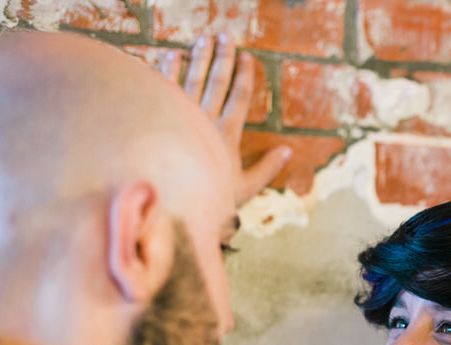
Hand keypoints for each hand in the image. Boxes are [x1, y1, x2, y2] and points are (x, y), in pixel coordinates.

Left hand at [160, 33, 290, 205]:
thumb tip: (288, 150)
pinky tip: (173, 54)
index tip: (247, 57)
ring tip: (204, 38)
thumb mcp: (246, 188)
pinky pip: (165, 88)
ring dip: (199, 57)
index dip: (245, 75)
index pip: (240, 97)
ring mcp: (182, 116)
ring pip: (192, 79)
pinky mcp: (161, 117)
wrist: (174, 202)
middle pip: (217, 81)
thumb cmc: (211, 197)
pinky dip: (168, 69)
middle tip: (226, 36)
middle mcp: (205, 120)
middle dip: (223, 57)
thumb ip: (268, 168)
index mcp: (227, 134)